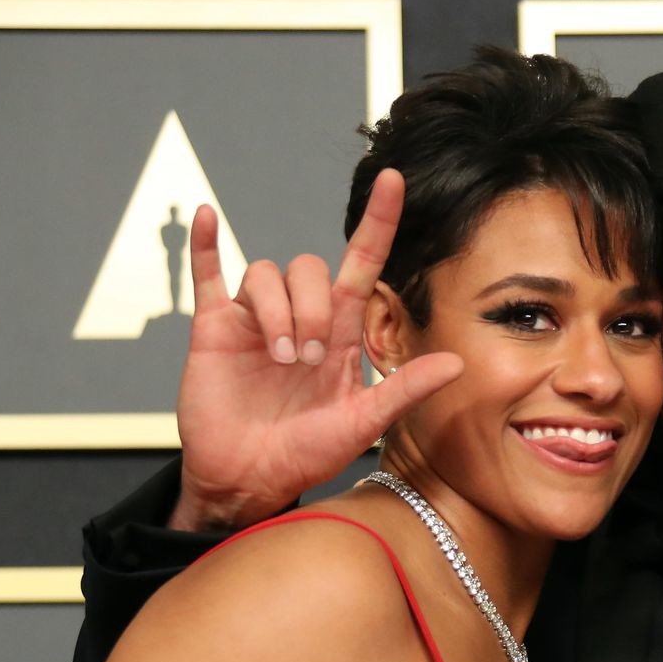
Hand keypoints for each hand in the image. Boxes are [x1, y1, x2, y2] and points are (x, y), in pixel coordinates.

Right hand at [172, 167, 464, 531]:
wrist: (249, 480)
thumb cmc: (305, 454)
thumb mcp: (362, 424)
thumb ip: (404, 390)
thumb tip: (458, 362)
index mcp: (340, 332)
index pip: (362, 263)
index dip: (378, 222)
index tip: (395, 180)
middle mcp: (300, 317)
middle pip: (310, 269)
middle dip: (311, 307)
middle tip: (307, 359)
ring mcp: (255, 319)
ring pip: (266, 274)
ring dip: (276, 310)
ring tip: (280, 357)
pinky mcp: (214, 329)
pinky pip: (207, 275)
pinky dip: (204, 245)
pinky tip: (204, 217)